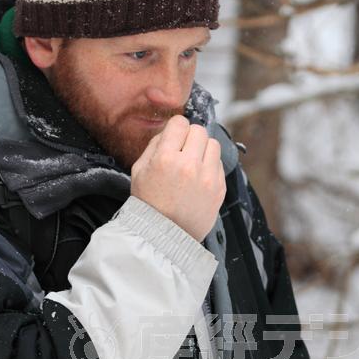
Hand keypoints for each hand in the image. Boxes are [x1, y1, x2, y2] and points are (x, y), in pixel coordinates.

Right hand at [131, 115, 224, 240]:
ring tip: (193, 162)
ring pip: (213, 144)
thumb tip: (170, 131)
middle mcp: (189, 165)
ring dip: (203, 149)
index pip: (180, 123)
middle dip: (190, 137)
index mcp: (166, 158)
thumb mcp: (139, 171)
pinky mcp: (219, 188)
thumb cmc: (149, 204)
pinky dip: (210, 165)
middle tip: (183, 150)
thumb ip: (154, 145)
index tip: (175, 137)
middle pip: (199, 131)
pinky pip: (219, 163)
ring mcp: (208, 177)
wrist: (165, 235)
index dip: (176, 129)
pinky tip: (199, 176)